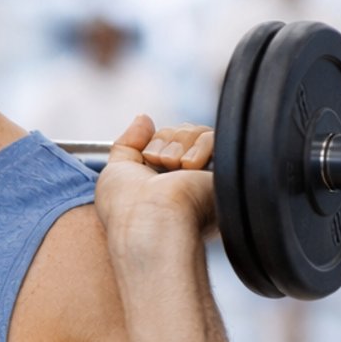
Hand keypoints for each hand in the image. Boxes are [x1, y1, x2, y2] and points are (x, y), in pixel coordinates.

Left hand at [95, 114, 216, 248]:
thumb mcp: (115, 172)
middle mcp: (186, 179)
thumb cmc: (126, 207)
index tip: (146, 158)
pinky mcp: (225, 173)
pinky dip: (198, 146)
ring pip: (195, 132)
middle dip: (164, 141)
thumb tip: (143, 118)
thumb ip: (127, 143)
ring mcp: (206, 176)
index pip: (163, 141)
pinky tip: (189, 167)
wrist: (152, 223)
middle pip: (179, 132)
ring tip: (172, 166)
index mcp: (162, 181)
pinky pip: (214, 136)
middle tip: (158, 162)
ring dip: (177, 144)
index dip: (152, 142)